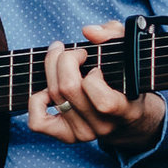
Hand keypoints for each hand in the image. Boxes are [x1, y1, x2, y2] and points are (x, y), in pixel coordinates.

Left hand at [28, 22, 165, 152]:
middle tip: (73, 51)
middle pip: (69, 89)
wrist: (130, 118)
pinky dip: (36, 101)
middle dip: (65, 59)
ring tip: (60, 57)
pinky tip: (48, 89)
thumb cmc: (130, 79)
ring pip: (54, 95)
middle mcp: (103, 126)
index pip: (103, 102)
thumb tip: (88, 32)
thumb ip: (115, 34)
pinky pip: (38, 121)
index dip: (94, 78)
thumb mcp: (131, 51)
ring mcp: (83, 134)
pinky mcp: (66, 136)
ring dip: (51, 68)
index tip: (97, 66)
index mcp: (124, 110)